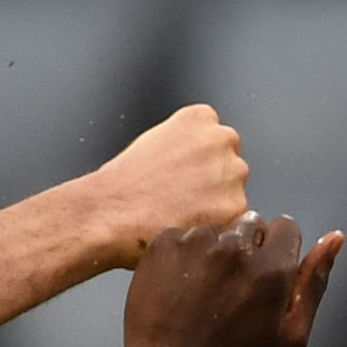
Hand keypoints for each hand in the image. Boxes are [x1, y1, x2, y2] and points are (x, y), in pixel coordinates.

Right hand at [85, 104, 250, 267]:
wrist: (111, 213)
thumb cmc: (123, 185)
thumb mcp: (154, 143)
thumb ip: (185, 146)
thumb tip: (198, 166)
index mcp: (201, 118)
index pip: (216, 141)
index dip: (199, 166)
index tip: (182, 178)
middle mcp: (223, 138)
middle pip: (230, 166)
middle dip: (213, 184)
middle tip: (182, 202)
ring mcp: (232, 172)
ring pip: (235, 194)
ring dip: (218, 206)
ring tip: (182, 217)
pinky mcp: (236, 206)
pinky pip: (235, 221)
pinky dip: (217, 229)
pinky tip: (189, 228)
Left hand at [123, 214, 344, 346]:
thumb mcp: (290, 333)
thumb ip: (314, 283)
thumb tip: (336, 237)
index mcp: (272, 266)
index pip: (286, 227)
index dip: (277, 249)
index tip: (263, 273)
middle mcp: (235, 246)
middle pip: (251, 222)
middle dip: (247, 246)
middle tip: (230, 283)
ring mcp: (196, 242)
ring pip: (215, 229)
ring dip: (213, 249)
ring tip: (201, 287)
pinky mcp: (163, 244)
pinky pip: (181, 235)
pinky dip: (182, 254)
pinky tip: (178, 284)